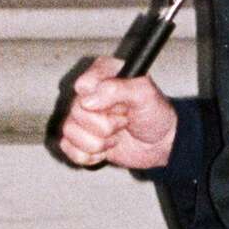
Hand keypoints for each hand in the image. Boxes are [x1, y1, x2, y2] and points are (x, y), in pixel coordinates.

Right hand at [59, 55, 177, 172]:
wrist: (161, 144)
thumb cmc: (156, 114)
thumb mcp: (145, 94)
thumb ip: (117, 89)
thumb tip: (88, 100)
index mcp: (103, 74)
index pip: (83, 85)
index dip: (99, 101)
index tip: (119, 107)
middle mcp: (89, 94)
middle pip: (76, 111)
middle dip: (105, 125)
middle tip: (124, 122)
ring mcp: (82, 117)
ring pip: (69, 131)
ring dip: (98, 143)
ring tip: (116, 137)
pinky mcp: (80, 139)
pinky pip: (68, 148)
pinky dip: (89, 155)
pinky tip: (105, 150)